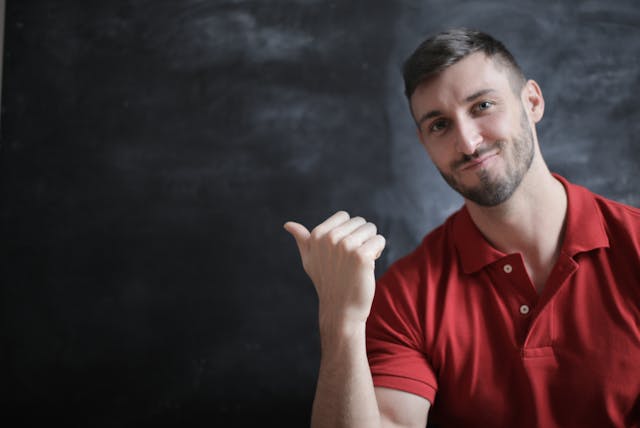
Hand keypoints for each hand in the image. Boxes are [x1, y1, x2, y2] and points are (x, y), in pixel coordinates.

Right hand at [284, 211, 385, 329]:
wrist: (340, 308)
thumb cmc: (326, 282)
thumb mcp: (309, 260)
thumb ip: (302, 240)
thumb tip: (288, 224)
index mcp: (317, 234)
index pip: (344, 216)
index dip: (348, 231)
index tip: (343, 249)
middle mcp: (330, 238)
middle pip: (359, 221)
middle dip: (361, 237)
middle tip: (352, 259)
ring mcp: (346, 246)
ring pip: (371, 229)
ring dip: (370, 243)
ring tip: (360, 262)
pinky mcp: (362, 256)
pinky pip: (379, 240)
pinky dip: (378, 251)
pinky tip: (369, 265)